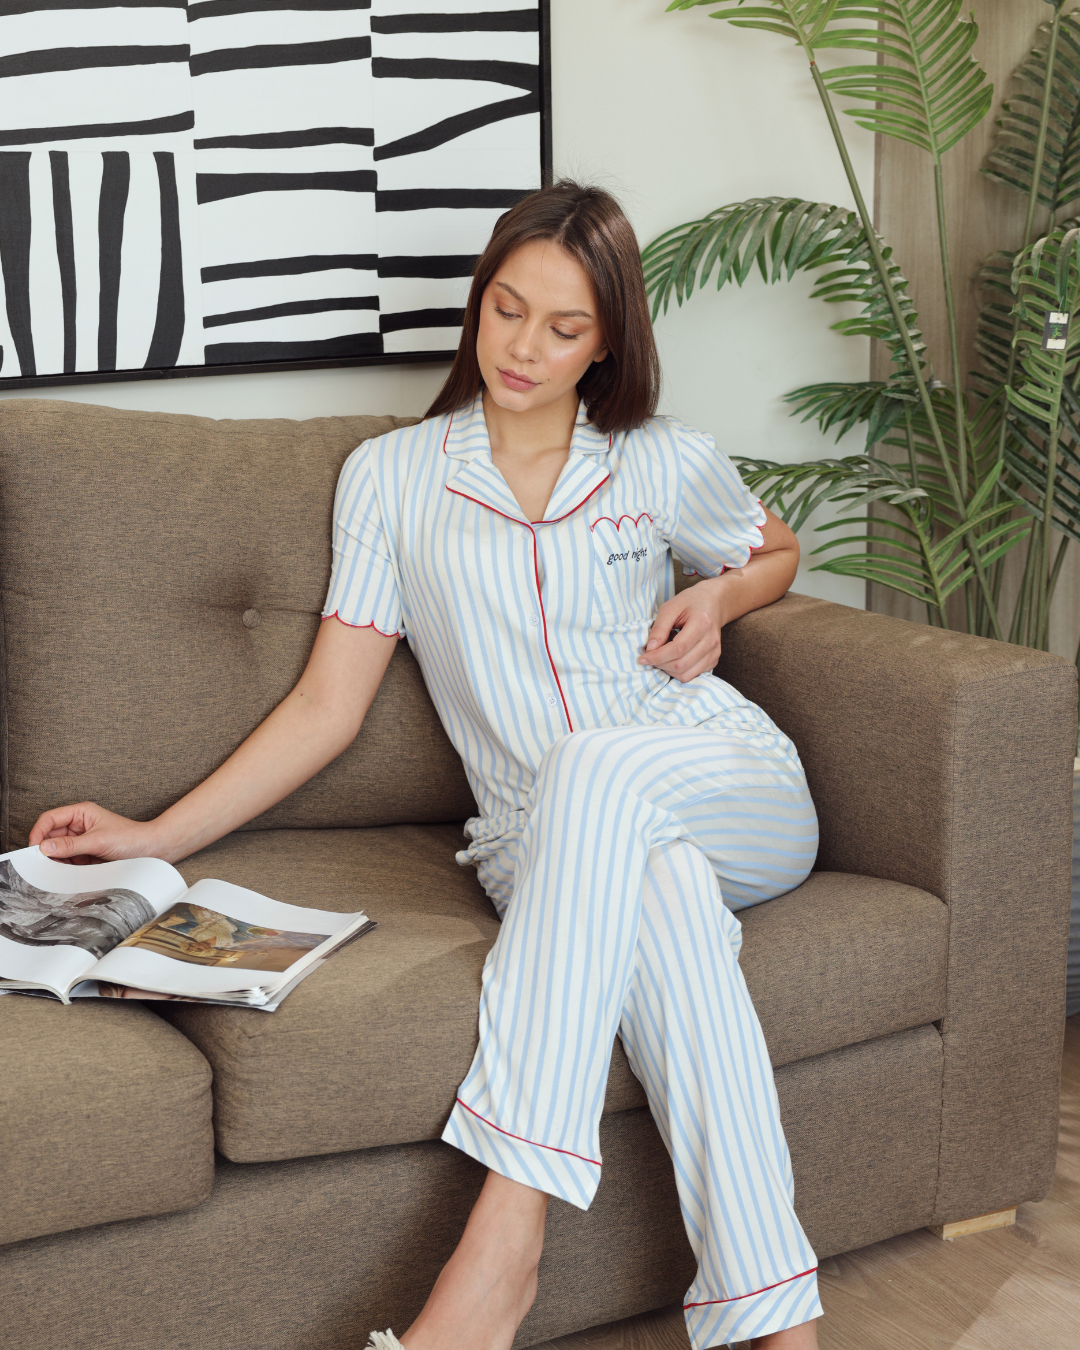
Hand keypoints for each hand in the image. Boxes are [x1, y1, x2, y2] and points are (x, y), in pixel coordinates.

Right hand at [28, 802, 160, 865]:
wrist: (151, 850)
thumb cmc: (130, 838)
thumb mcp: (98, 841)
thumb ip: (71, 845)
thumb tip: (45, 848)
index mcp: (81, 813)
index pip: (50, 819)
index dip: (38, 832)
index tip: (33, 849)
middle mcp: (79, 825)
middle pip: (51, 836)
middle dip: (45, 849)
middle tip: (40, 864)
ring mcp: (81, 840)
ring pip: (57, 850)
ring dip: (54, 860)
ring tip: (55, 870)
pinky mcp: (85, 854)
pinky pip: (67, 860)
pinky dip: (63, 867)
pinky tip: (64, 874)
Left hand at [637, 579, 726, 682]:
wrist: (712, 602)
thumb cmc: (689, 602)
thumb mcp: (670, 608)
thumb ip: (659, 628)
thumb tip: (650, 649)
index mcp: (702, 623)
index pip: (677, 649)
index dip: (657, 657)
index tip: (643, 658)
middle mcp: (711, 640)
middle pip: (681, 664)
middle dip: (660, 664)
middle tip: (650, 657)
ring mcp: (715, 652)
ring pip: (687, 674)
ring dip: (668, 670)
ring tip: (662, 656)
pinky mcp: (714, 659)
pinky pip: (693, 675)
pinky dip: (679, 671)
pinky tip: (674, 658)